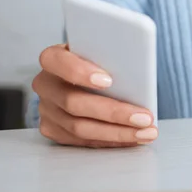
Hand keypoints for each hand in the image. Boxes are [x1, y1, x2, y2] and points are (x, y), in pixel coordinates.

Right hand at [32, 44, 157, 147]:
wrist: (87, 75)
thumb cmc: (100, 60)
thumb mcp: (104, 51)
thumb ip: (113, 56)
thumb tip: (138, 68)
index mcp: (53, 58)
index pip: (56, 62)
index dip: (80, 72)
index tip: (109, 81)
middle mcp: (45, 84)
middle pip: (73, 102)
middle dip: (113, 112)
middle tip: (144, 117)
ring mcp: (46, 109)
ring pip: (79, 127)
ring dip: (118, 132)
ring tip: (146, 132)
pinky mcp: (53, 129)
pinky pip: (82, 140)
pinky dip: (110, 140)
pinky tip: (132, 138)